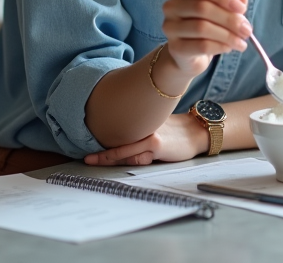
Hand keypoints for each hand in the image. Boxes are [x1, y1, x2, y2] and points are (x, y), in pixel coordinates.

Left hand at [82, 113, 208, 166]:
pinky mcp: (155, 144)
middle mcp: (143, 127)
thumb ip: (139, 136)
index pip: (119, 134)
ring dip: (111, 158)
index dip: (103, 143)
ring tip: (93, 159)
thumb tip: (122, 146)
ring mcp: (148, 135)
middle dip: (102, 153)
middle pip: (118, 144)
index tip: (89, 150)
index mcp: (141, 123)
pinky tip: (121, 160)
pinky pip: (136, 156)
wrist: (196, 132)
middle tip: (85, 159)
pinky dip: (128, 159)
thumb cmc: (176, 134)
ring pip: (124, 151)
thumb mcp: (155, 131)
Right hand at [161, 0, 250, 76]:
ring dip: (227, 35)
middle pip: (202, 7)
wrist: (190, 55)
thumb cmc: (207, 25)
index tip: (242, 8)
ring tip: (241, 42)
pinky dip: (220, 46)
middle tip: (247, 30)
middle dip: (229, 19)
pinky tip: (229, 48)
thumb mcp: (221, 9)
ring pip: (202, 28)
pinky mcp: (175, 47)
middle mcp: (172, 6)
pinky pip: (201, 46)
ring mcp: (170, 27)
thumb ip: (232, 0)